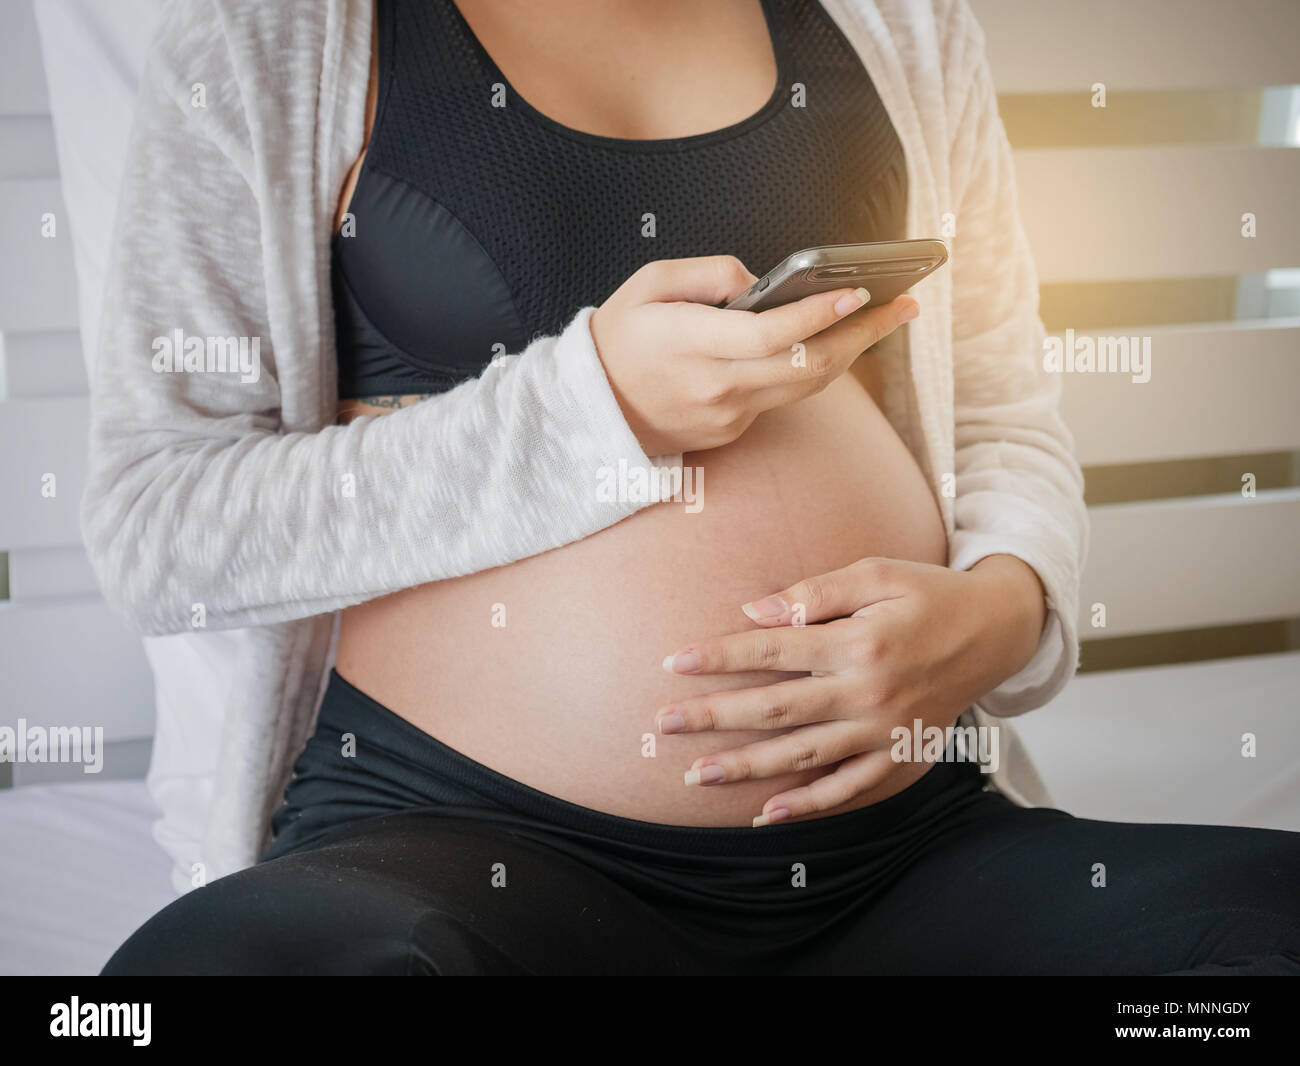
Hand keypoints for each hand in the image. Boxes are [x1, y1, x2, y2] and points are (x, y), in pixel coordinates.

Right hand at [590, 255, 918, 455]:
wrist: (592, 409)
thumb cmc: (621, 336)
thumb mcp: (649, 283)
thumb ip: (711, 274)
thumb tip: (763, 284)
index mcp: (690, 345)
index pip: (770, 335)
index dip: (819, 315)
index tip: (860, 292)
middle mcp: (715, 387)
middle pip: (806, 367)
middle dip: (864, 334)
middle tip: (905, 304)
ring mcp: (727, 416)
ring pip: (806, 386)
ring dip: (852, 352)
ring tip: (887, 318)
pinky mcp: (731, 430)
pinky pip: (782, 397)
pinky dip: (812, 369)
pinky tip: (836, 341)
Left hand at [655, 555, 1046, 824]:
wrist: (997, 631)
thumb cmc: (928, 594)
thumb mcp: (876, 574)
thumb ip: (814, 595)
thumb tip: (754, 614)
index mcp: (859, 642)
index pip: (772, 652)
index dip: (719, 658)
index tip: (673, 663)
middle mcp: (869, 693)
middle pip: (775, 710)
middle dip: (714, 717)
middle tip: (663, 724)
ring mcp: (884, 731)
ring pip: (802, 756)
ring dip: (745, 768)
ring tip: (696, 775)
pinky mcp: (898, 756)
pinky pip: (848, 789)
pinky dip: (808, 804)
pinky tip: (767, 814)